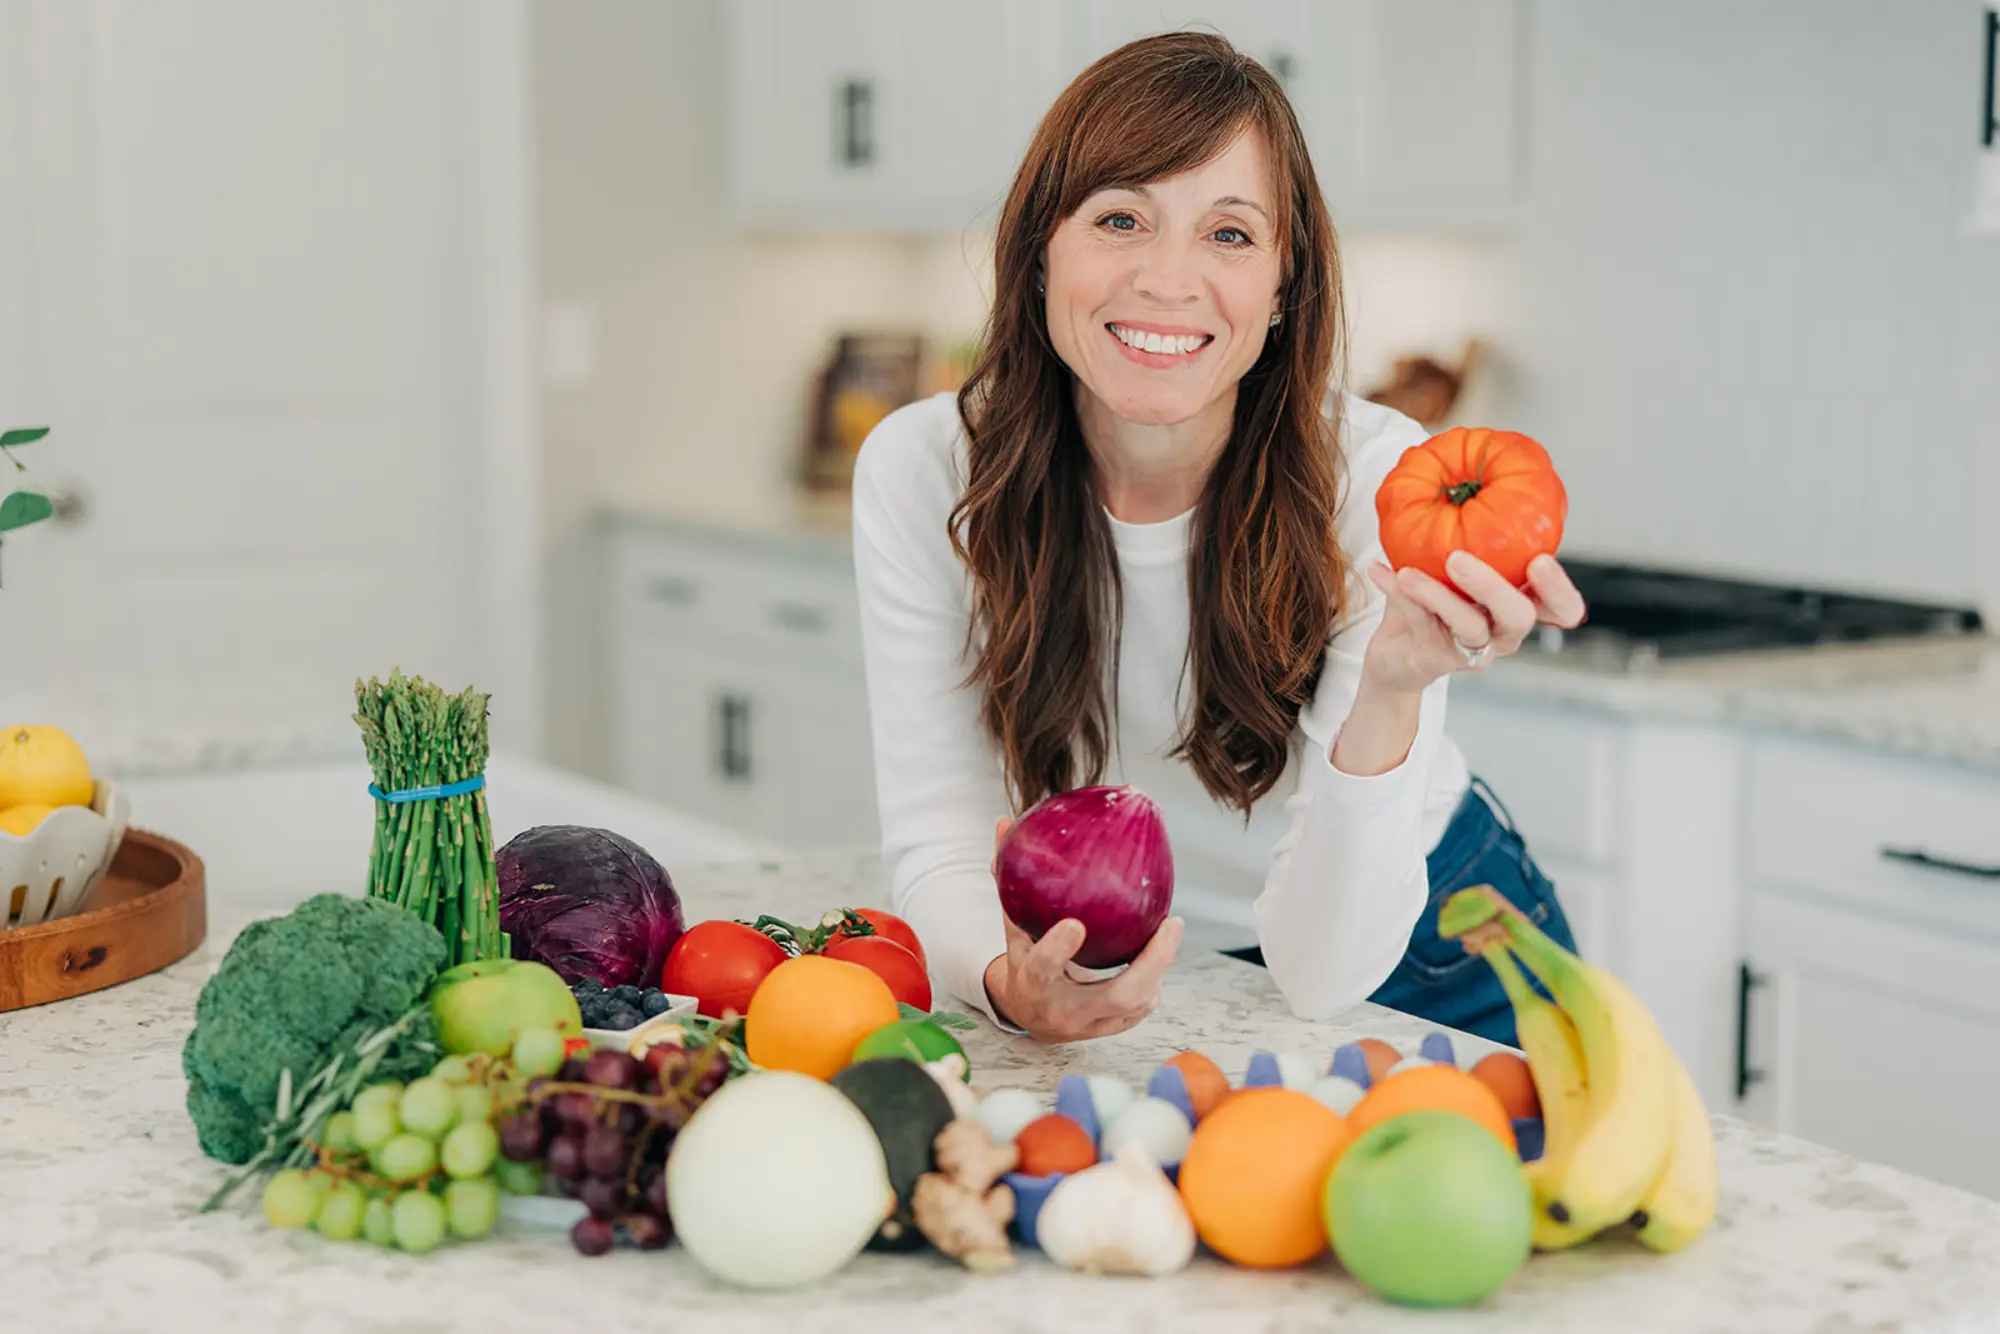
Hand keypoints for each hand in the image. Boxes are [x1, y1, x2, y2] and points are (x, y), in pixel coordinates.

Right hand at [982, 818, 1184, 1043]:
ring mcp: (1094, 1025)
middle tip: (1172, 923)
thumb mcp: (1012, 926)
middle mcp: (1065, 1012)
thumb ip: (1009, 880)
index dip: (1058, 950)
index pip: (1042, 969)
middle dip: (1151, 962)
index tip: (1076, 924)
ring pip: (1138, 1003)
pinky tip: (1161, 945)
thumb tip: (1004, 822)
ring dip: (1159, 965)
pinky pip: (1144, 1006)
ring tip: (1170, 927)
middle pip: (1116, 996)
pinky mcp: (1115, 1027)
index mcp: (1033, 986)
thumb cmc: (1024, 961)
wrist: (1033, 1015)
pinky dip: (1155, 975)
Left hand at [1361, 551, 1586, 696]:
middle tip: (1459, 559)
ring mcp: (1472, 650)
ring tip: (1408, 573)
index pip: (1561, 609)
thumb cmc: (1435, 599)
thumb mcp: (1452, 560)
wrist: (1396, 652)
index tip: (1541, 561)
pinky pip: (1419, 623)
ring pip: (1466, 626)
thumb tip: (1460, 475)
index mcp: (1520, 605)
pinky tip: (1378, 570)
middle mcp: (1503, 632)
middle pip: (1517, 617)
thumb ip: (1466, 530)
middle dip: (1493, 587)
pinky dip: (1397, 594)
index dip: (1560, 591)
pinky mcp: (1437, 659)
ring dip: (1437, 595)